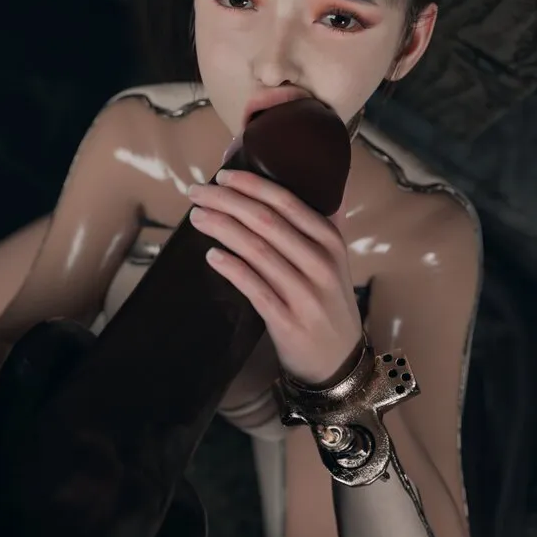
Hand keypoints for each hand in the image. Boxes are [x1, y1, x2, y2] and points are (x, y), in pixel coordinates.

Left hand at [187, 169, 362, 384]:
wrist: (339, 360)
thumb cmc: (328, 301)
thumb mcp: (335, 259)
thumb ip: (325, 221)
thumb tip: (320, 180)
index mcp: (330, 241)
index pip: (287, 201)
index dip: (252, 184)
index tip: (223, 175)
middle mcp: (320, 263)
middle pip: (266, 221)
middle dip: (227, 201)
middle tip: (197, 192)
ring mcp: (305, 293)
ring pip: (256, 250)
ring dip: (222, 228)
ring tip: (197, 217)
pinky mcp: (287, 321)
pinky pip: (254, 288)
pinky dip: (232, 268)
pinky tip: (212, 255)